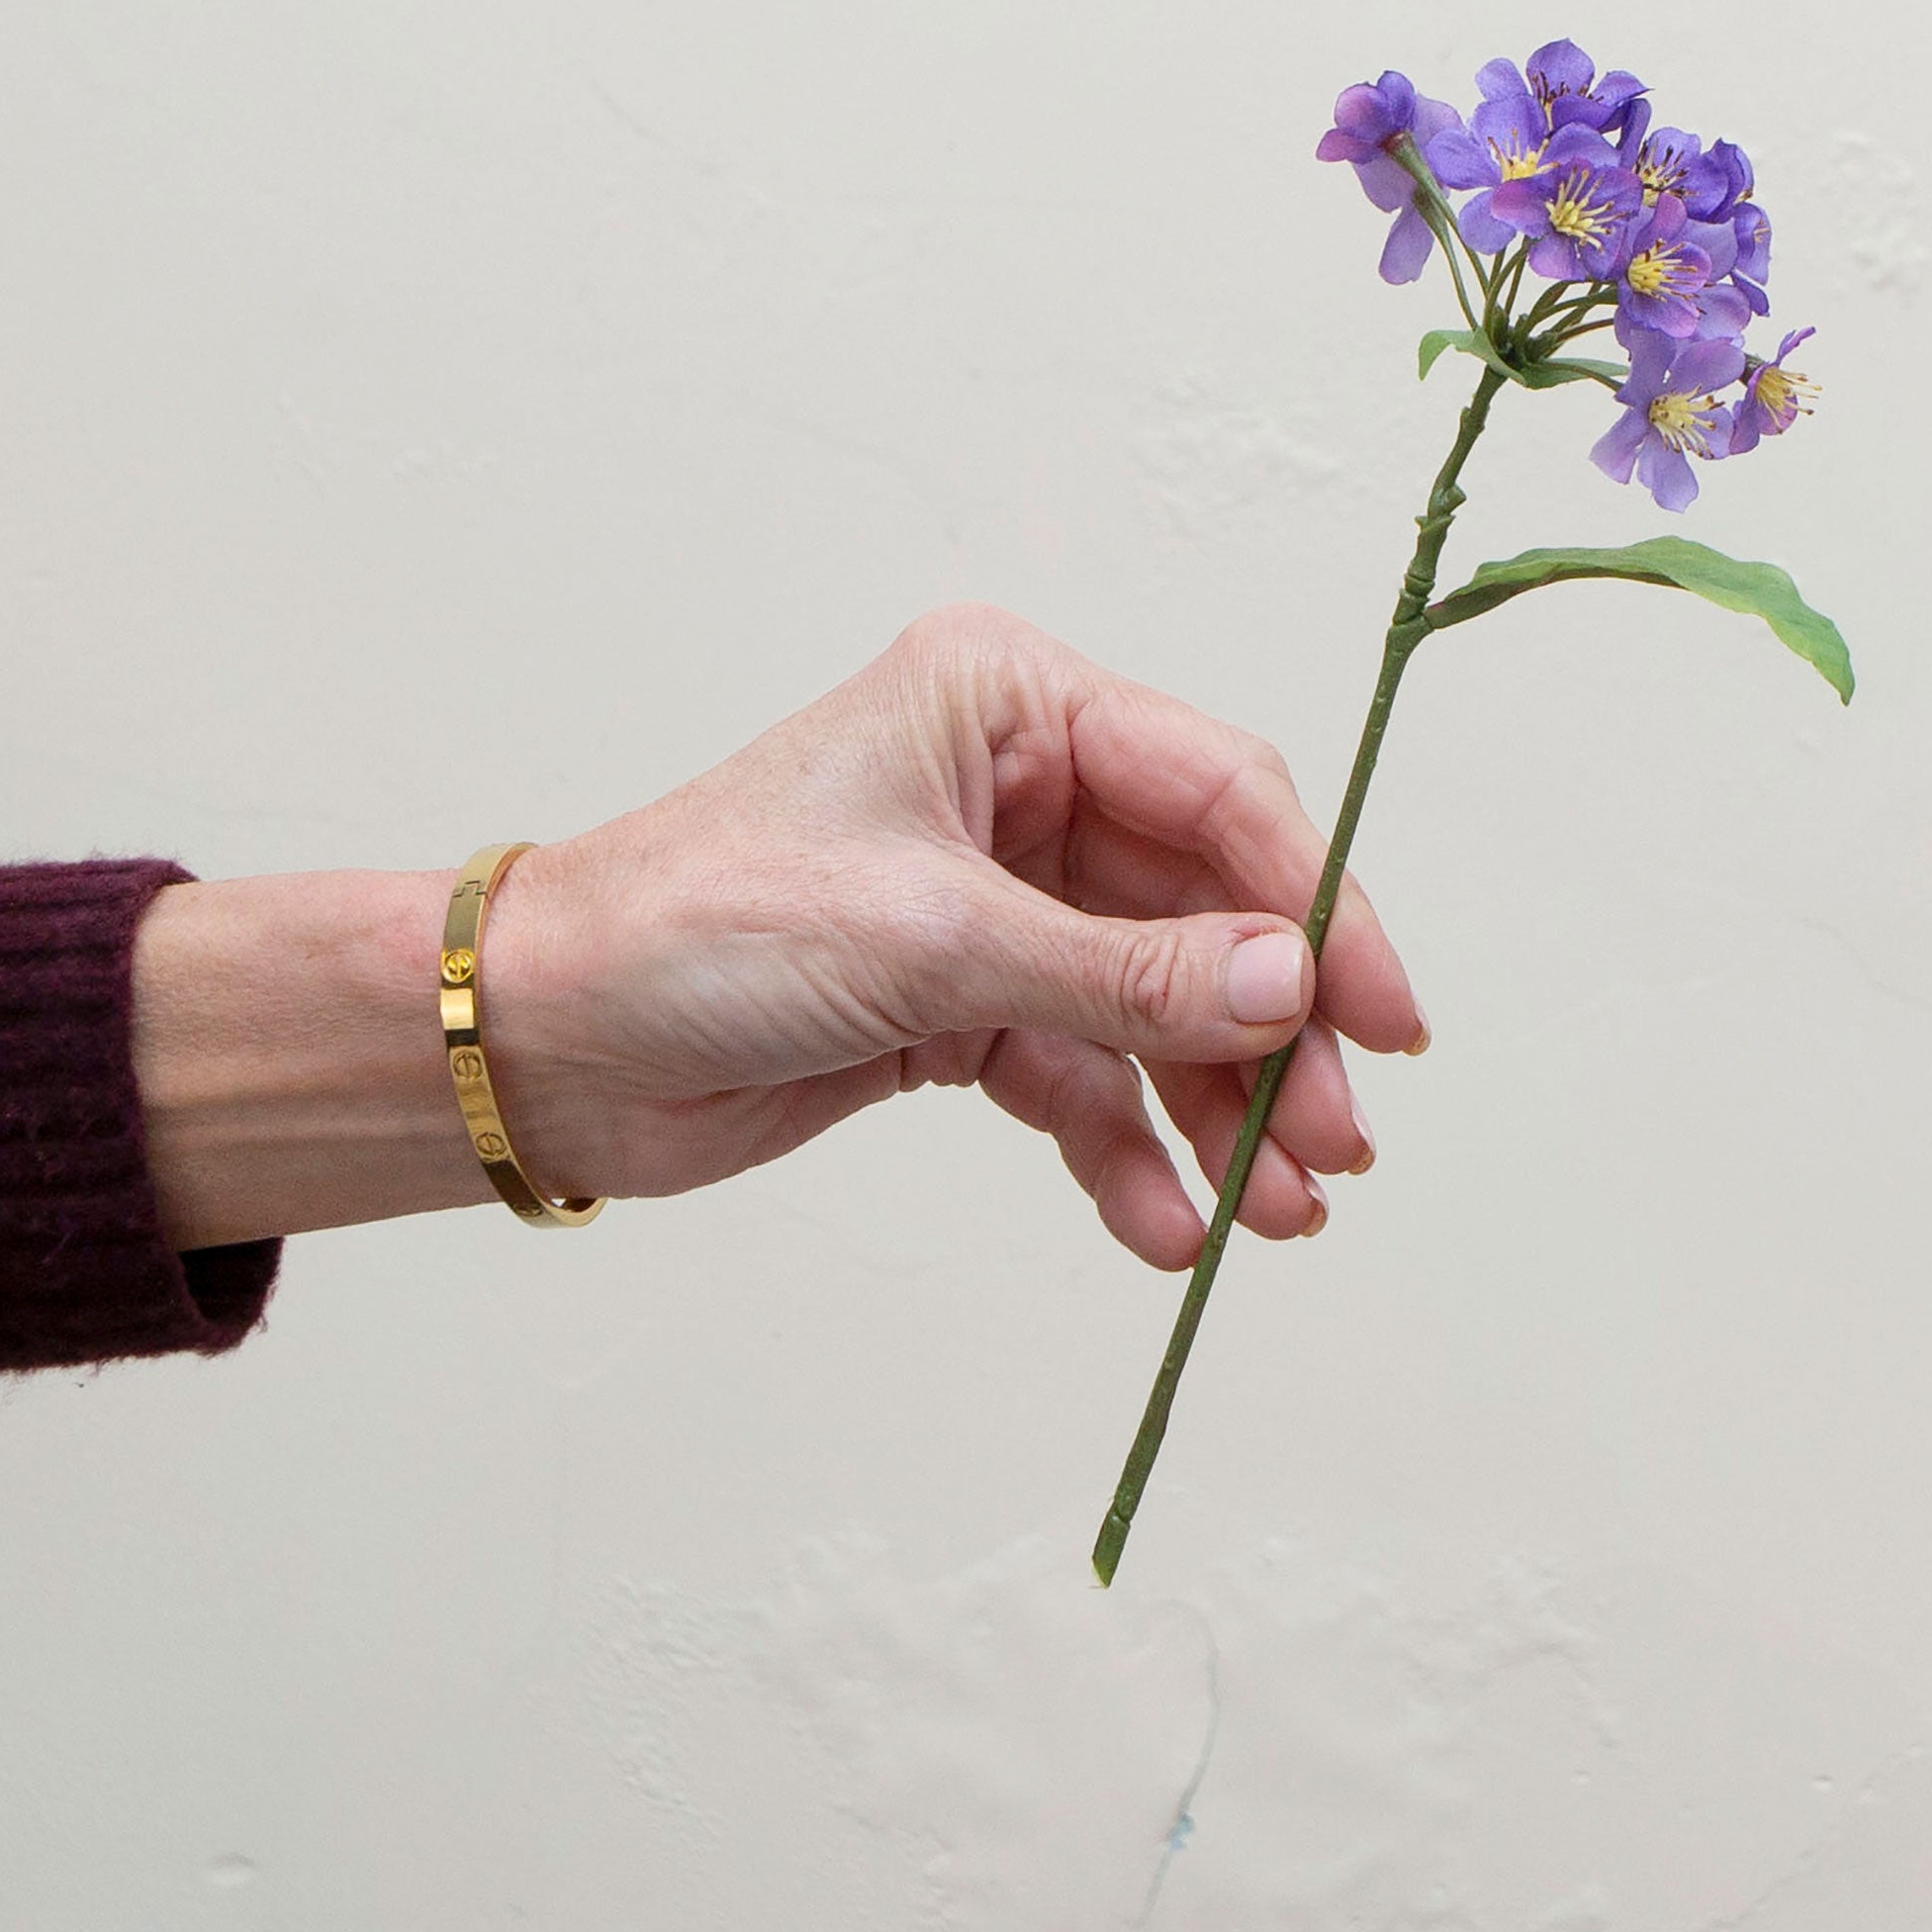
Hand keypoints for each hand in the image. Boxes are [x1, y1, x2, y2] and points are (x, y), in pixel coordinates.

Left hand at [487, 605, 1423, 1267]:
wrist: (550, 1041)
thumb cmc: (699, 928)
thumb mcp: (932, 942)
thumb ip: (1123, 973)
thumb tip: (1292, 987)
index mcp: (1006, 704)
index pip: (1216, 790)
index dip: (1316, 905)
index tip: (1382, 1021)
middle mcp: (1012, 788)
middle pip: (1201, 911)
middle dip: (1270, 1035)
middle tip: (1331, 1148)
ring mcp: (992, 903)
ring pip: (1152, 1005)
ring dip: (1214, 1110)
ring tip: (1276, 1214)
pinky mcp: (960, 1004)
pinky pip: (1079, 1075)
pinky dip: (1123, 1150)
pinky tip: (1163, 1227)